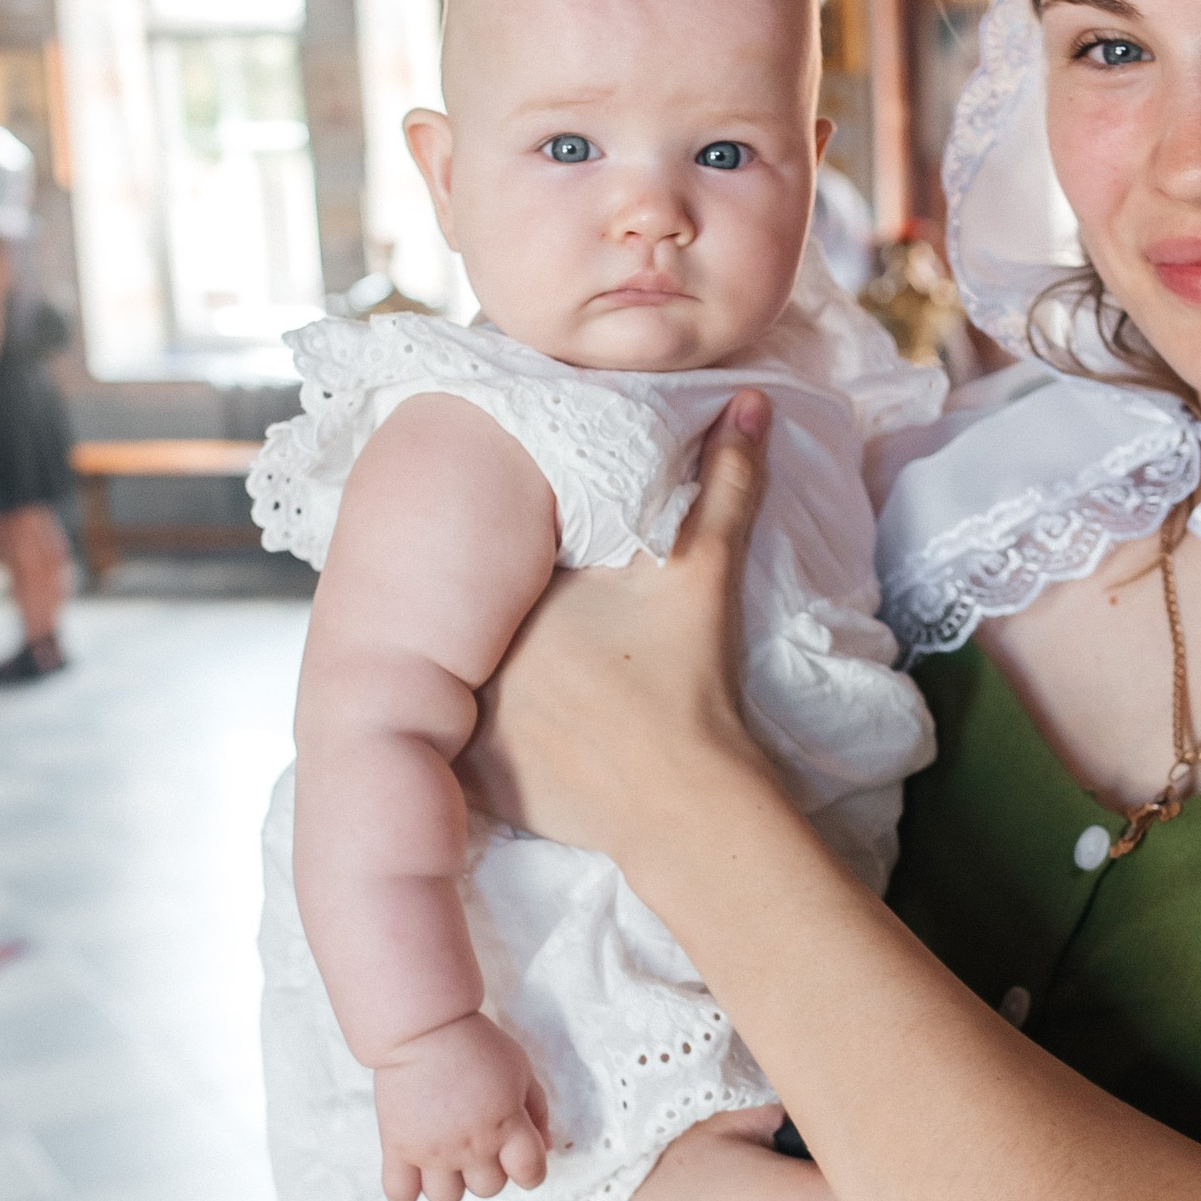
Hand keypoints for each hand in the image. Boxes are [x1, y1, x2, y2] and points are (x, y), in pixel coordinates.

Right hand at [372, 1014, 551, 1200]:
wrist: (423, 1028)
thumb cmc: (476, 1044)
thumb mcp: (521, 1070)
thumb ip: (537, 1111)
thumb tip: (544, 1146)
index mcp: (507, 1126)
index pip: (530, 1173)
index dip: (530, 1171)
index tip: (520, 1160)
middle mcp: (472, 1146)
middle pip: (489, 1188)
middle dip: (489, 1170)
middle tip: (477, 1141)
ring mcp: (433, 1151)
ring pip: (447, 1198)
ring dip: (451, 1182)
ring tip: (445, 1156)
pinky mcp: (398, 1148)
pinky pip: (400, 1195)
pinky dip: (407, 1191)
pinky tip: (414, 1170)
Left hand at [465, 394, 770, 865]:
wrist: (683, 799)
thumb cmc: (688, 682)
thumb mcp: (703, 573)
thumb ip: (725, 482)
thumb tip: (752, 401)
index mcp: (519, 594)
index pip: (493, 557)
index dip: (509, 553)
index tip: (535, 560)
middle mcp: (477, 652)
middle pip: (466, 612)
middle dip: (477, 604)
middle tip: (527, 617)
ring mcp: (467, 719)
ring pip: (447, 673)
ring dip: (462, 664)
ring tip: (499, 664)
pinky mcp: (472, 776)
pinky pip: (449, 743)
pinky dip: (464, 732)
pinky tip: (497, 724)